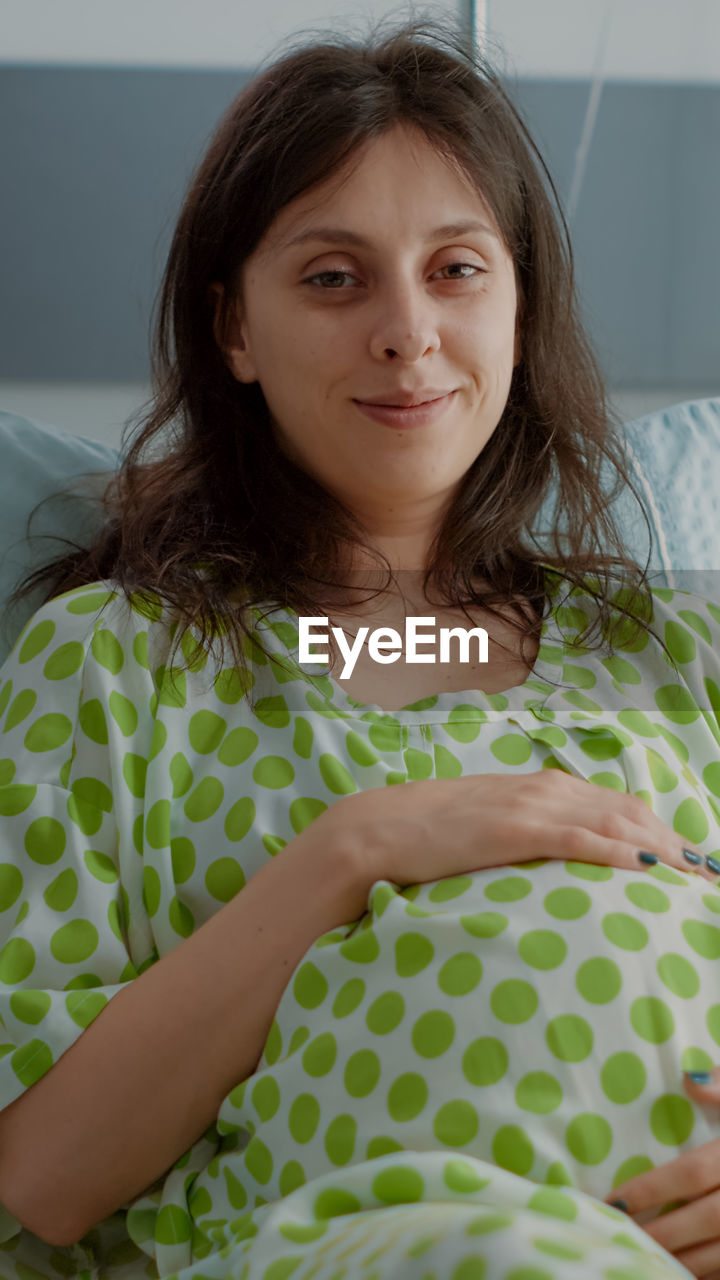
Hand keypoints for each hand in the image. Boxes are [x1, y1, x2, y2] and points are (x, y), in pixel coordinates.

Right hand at [331, 770, 712, 891]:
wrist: (382, 828)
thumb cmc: (438, 836)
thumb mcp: (496, 829)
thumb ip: (536, 835)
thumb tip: (570, 864)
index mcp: (547, 787)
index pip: (623, 807)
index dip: (666, 832)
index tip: (695, 864)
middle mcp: (548, 789)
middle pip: (632, 812)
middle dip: (677, 844)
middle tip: (706, 878)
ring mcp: (532, 805)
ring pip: (615, 821)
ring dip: (662, 848)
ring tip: (692, 878)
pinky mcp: (514, 828)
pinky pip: (578, 838)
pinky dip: (617, 851)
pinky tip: (645, 868)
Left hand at [604, 1069, 719, 1277]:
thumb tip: (689, 1081)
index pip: (692, 1173)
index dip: (653, 1188)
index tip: (615, 1198)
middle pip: (704, 1220)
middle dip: (660, 1233)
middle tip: (620, 1236)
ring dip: (681, 1261)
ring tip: (640, 1259)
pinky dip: (708, 1275)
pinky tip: (679, 1272)